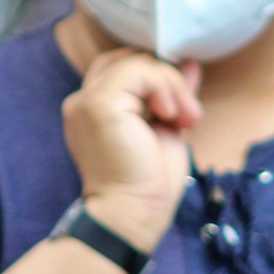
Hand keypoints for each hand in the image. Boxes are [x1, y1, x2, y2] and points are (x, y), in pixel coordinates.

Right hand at [61, 49, 199, 250]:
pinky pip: (139, 72)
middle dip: (166, 78)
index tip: (181, 105)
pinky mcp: (99, 103)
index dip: (155, 75)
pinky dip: (164, 87)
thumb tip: (190, 63)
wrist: (133, 214)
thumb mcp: (165, 127)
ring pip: (138, 63)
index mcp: (94, 110)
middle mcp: (82, 101)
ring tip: (186, 119)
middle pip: (128, 59)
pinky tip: (171, 115)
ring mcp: (87, 100)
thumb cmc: (147, 183)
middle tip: (189, 114)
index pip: (121, 67)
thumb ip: (172, 94)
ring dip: (172, 86)